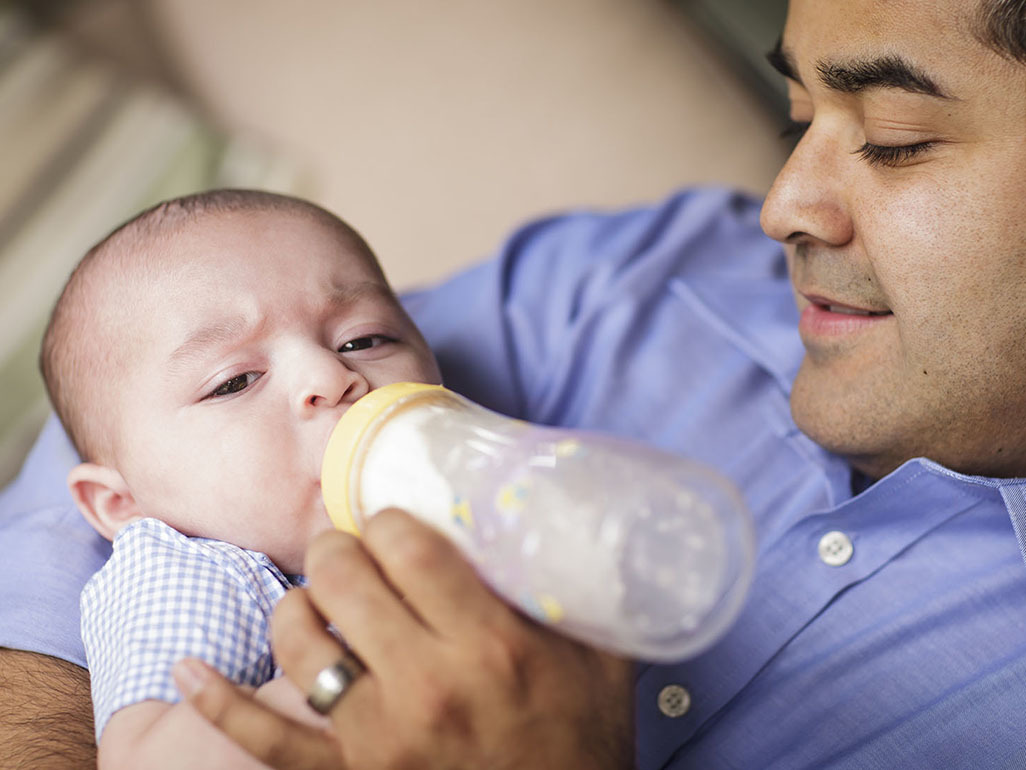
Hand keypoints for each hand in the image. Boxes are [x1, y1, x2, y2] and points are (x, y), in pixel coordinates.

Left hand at [185, 508, 635, 768]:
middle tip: (351, 545)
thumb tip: (568, 510)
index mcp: (490, 644)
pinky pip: (266, 739)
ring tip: (316, 594)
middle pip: (345, 578)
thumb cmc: (585, 741)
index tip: (395, 522)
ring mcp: (378, 737)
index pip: (406, 544)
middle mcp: (426, 685)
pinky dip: (219, 702)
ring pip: (300, 641)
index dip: (389, 518)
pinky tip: (186, 669)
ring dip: (298, 603)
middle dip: (340, 546)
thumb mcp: (603, 656)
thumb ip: (583, 584)